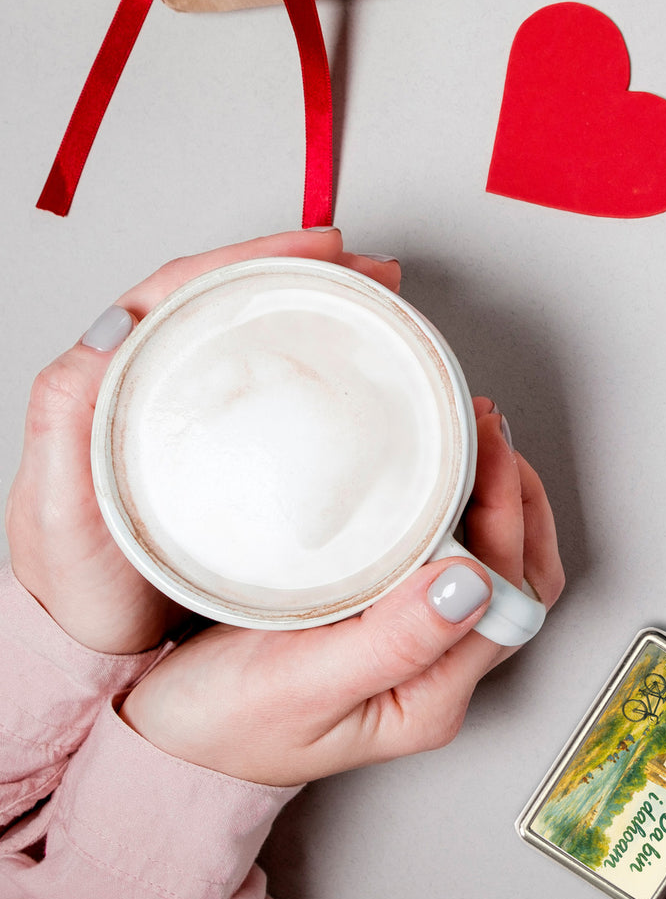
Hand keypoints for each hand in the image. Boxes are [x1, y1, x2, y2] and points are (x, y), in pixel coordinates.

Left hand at [4, 229, 401, 654]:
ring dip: (320, 311)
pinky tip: (353, 373)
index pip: (188, 289)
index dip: (257, 257)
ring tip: (377, 306)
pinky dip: (318, 367)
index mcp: (115, 378)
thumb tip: (110, 325)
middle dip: (307, 273)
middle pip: (236, 301)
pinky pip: (276, 391)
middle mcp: (158, 385)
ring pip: (261, 339)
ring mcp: (200, 418)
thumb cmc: (76, 579)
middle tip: (373, 275)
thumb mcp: (55, 499)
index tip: (323, 251)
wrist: (99, 647)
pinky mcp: (232, 453)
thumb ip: (68, 414)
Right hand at [118, 399, 563, 785]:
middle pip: (518, 573)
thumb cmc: (223, 725)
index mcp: (431, 696)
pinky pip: (451, 554)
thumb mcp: (299, 685)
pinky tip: (443, 471)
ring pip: (494, 561)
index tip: (484, 448)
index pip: (506, 593)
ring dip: (495, 497)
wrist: (170, 740)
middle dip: (513, 494)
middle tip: (486, 426)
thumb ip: (391, 642)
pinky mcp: (393, 616)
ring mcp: (422, 644)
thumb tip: (472, 584)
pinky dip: (462, 507)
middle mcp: (440, 672)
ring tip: (476, 435)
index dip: (506, 513)